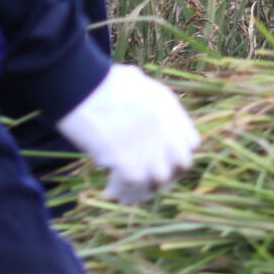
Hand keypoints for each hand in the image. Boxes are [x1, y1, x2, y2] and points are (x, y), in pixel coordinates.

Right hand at [56, 64, 200, 204]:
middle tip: (147, 183)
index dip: (177, 156)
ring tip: (126, 192)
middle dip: (166, 176)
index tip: (162, 162)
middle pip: (182, 164)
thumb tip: (143, 105)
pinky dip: (122, 191)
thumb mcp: (138, 83)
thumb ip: (148, 100)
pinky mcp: (127, 160)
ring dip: (143, 188)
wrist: (82, 86)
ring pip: (160, 180)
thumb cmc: (101, 81)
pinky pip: (133, 185)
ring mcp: (150, 146)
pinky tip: (110, 191)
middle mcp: (166, 129)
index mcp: (170, 109)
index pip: (191, 143)